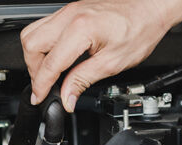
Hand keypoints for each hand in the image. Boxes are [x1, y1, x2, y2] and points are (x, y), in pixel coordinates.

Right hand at [20, 0, 181, 111]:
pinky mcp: (70, 10)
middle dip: (34, 69)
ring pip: (33, 32)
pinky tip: (56, 57)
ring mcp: (68, 10)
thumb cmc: (139, 30)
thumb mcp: (113, 63)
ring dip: (36, 56)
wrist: (150, 9)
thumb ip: (83, 80)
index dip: (41, 85)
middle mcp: (70, 16)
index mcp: (81, 29)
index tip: (39, 97)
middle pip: (31, 43)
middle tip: (45, 86)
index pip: (50, 63)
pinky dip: (44, 44)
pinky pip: (44, 26)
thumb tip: (67, 98)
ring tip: (49, 73)